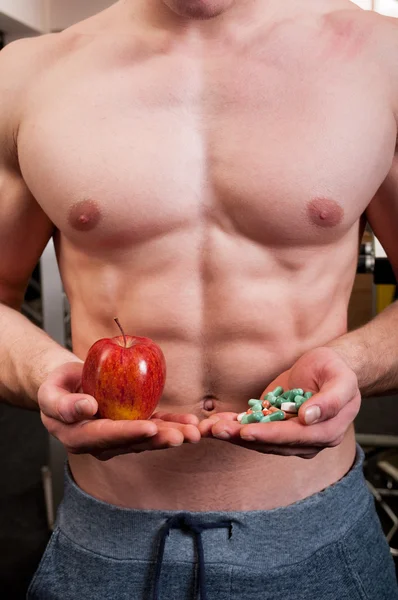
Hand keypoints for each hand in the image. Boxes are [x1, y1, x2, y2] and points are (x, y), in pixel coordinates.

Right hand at [38, 362, 200, 460]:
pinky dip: (173, 423)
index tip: (150, 428)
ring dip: (173, 435)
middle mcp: (102, 444)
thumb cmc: (57, 387)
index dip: (129, 433)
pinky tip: (190, 422)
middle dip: (160, 440)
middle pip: (133, 443)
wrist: (68, 385)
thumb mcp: (49, 393)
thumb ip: (64, 404)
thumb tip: (88, 407)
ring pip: (148, 439)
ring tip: (195, 432)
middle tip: (183, 436)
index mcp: (79, 438)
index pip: (106, 436)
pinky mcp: (133, 426)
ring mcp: (119, 437)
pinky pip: (155, 425)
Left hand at [199, 347, 359, 458]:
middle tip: (217, 430)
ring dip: (232, 434)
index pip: (293, 436)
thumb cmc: (336, 371)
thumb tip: (308, 418)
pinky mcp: (274, 425)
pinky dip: (233, 425)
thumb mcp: (342, 380)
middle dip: (242, 437)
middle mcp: (305, 441)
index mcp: (325, 433)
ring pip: (258, 439)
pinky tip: (214, 421)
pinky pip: (252, 427)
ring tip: (209, 427)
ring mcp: (288, 435)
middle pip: (271, 442)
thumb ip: (330, 400)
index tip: (247, 432)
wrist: (327, 367)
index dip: (269, 435)